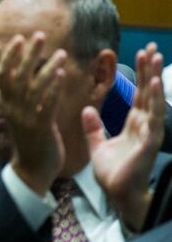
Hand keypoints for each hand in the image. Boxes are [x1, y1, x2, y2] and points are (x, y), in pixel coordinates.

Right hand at [0, 32, 66, 194]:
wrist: (31, 169)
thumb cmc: (29, 140)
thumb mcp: (18, 115)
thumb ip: (18, 96)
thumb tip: (21, 74)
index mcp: (5, 105)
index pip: (3, 74)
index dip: (10, 55)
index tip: (18, 39)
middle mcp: (12, 109)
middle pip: (17, 75)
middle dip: (28, 54)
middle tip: (38, 35)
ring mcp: (25, 118)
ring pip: (34, 87)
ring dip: (47, 68)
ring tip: (60, 52)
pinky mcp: (39, 127)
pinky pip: (46, 104)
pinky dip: (53, 88)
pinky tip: (61, 75)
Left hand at [85, 43, 164, 228]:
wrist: (116, 194)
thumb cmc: (112, 172)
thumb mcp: (98, 145)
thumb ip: (93, 128)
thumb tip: (87, 109)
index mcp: (133, 124)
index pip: (139, 94)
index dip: (140, 75)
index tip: (141, 54)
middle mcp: (144, 125)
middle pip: (148, 92)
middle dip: (150, 70)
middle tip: (151, 47)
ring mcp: (148, 133)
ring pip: (154, 101)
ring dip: (154, 79)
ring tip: (154, 58)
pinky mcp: (149, 143)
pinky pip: (154, 119)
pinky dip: (155, 102)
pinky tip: (154, 86)